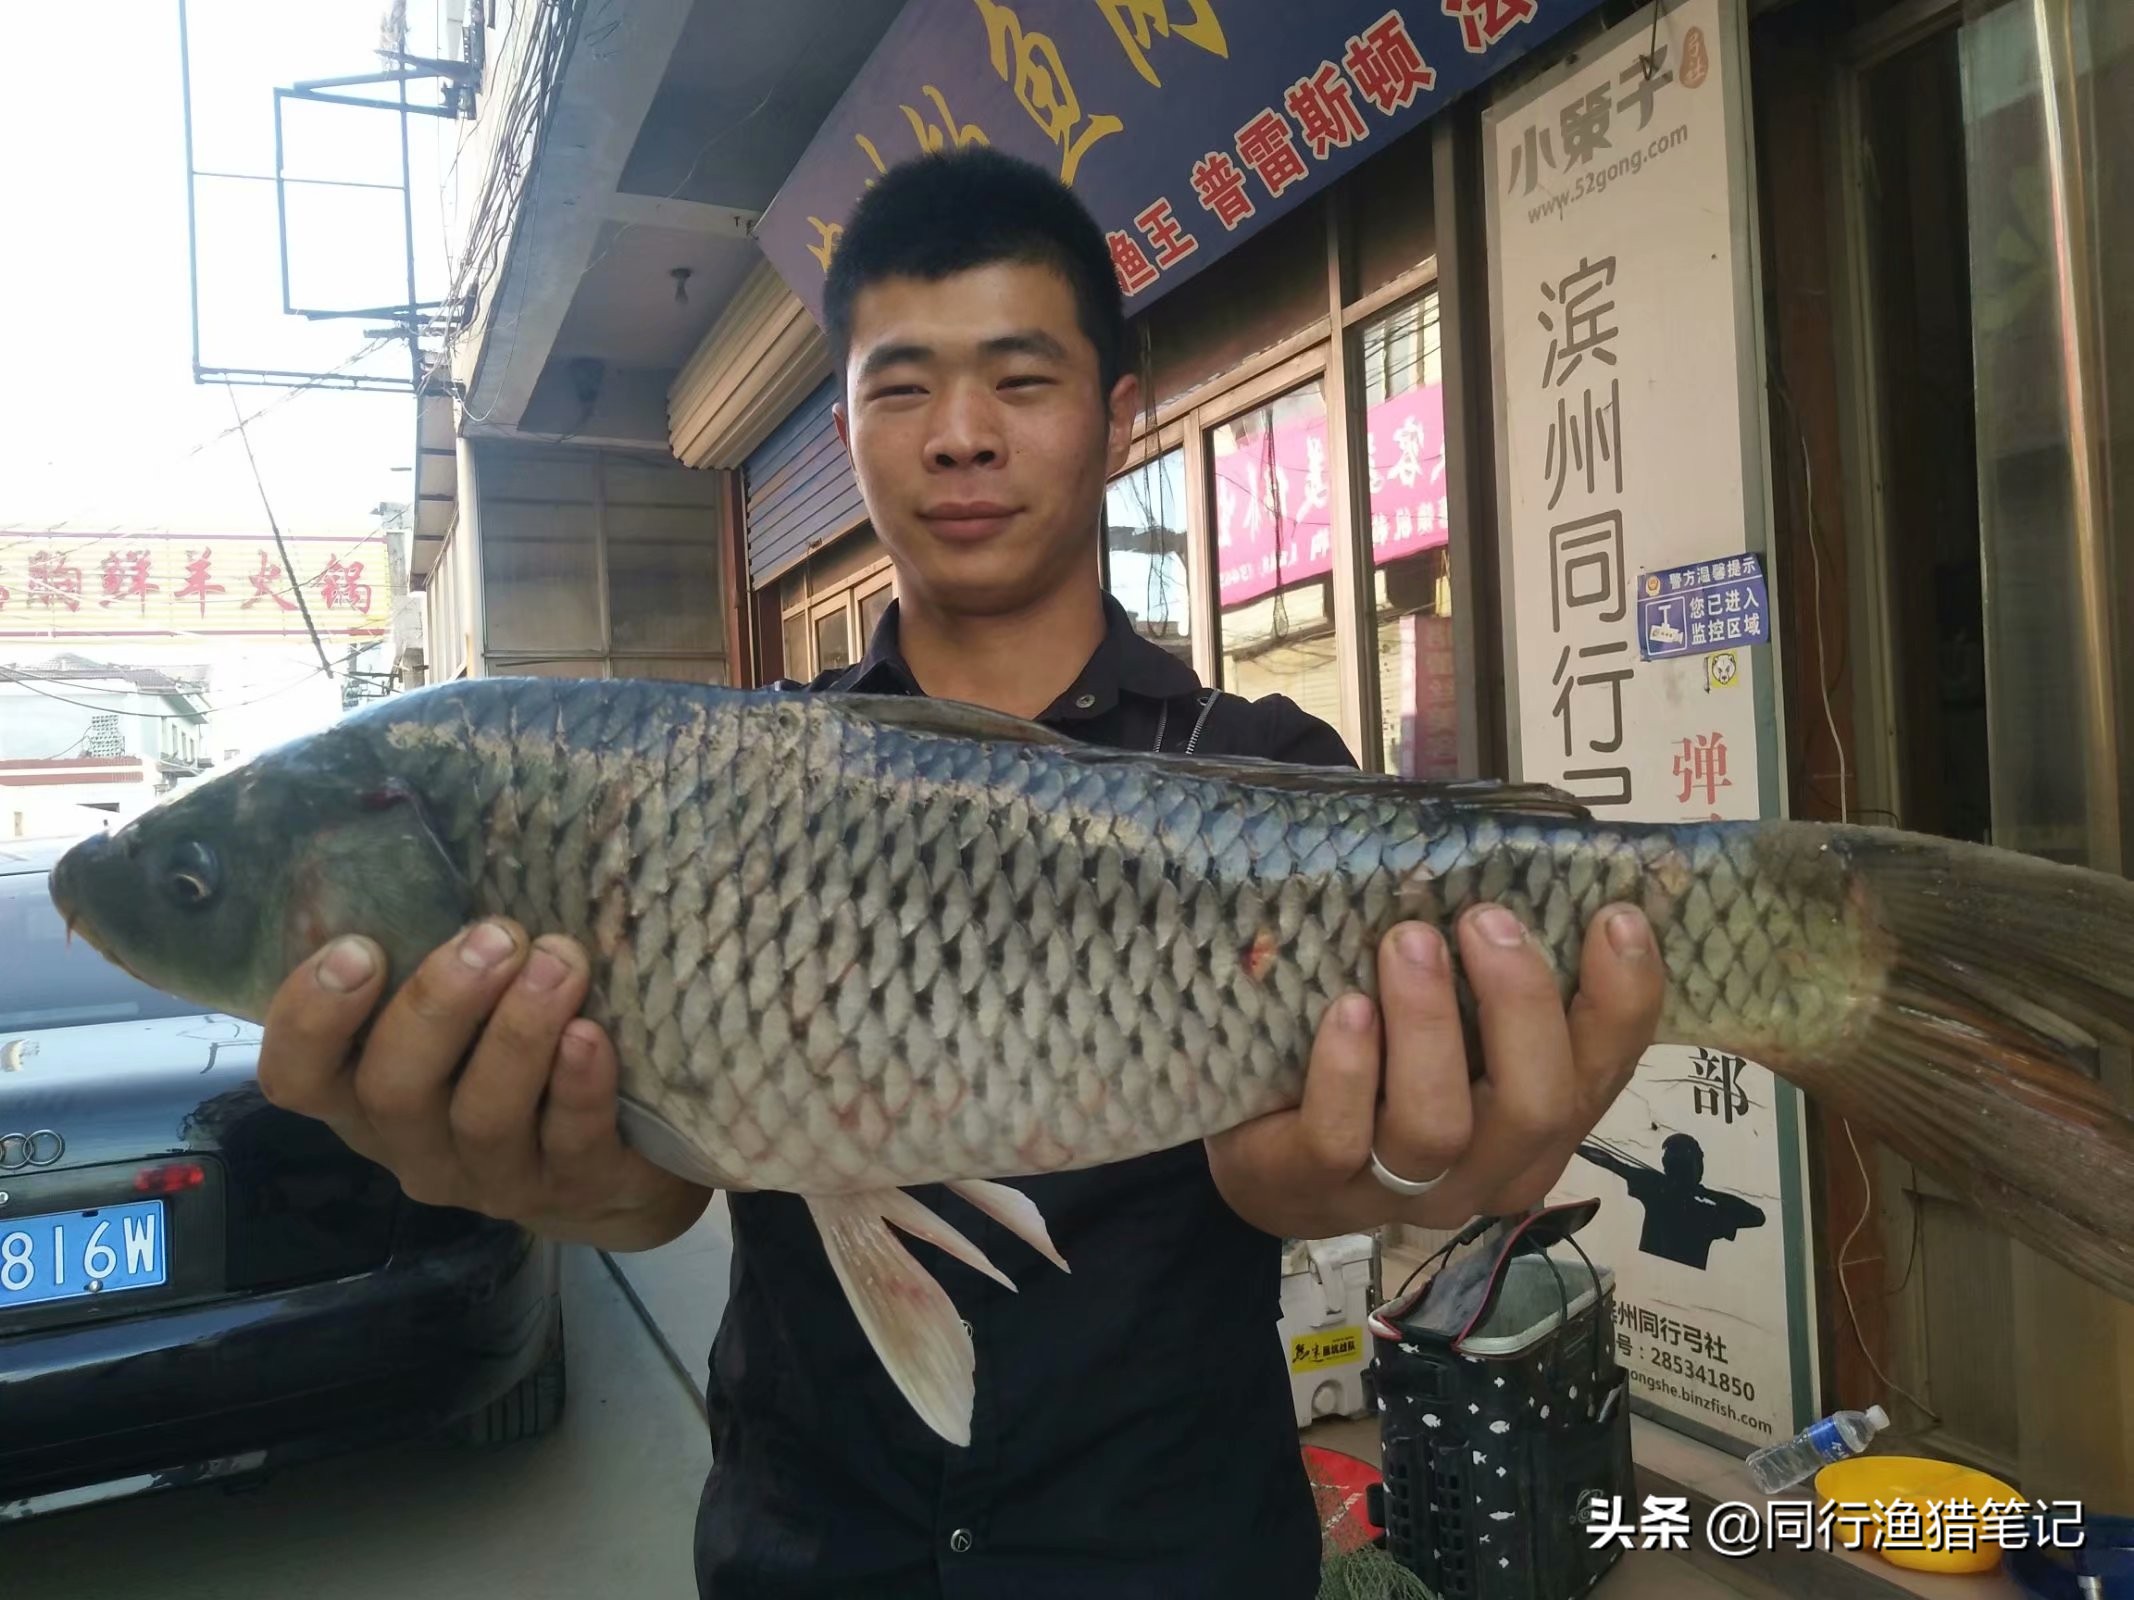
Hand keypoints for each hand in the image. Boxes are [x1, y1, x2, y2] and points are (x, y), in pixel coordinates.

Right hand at [255, 918, 711, 1251]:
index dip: (311, 1018)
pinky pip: (568, 1142)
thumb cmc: (521, 1057)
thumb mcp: (466, 1010)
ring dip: (518, 1031)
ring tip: (558, 962)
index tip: (358, 947)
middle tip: (495, 936)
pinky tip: (592, 1037)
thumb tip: (434, 831)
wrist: (621, 1163)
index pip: (298, 1076)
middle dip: (439, 1006)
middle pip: (393, 1089)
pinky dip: (577, 1087)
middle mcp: (415, 1144)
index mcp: (367, 1094)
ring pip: (483, 1116)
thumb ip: (436, 953)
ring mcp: (493, 1177)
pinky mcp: (576, 1189)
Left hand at [1204, 902, 1663, 1238]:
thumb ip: (1489, 983)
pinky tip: (1347, 1010)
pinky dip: (1348, 1071)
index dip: (1624, 1000)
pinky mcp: (1316, 1186)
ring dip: (1429, 1025)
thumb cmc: (1381, 1070)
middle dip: (1521, 1004)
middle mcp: (1484, 1170)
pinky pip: (1341, 1139)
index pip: (1604, 1073)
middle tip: (1483, 919)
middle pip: (1539, 1107)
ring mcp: (1400, 1191)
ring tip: (1408, 941)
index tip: (1616, 917)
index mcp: (1536, 1129)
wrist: (1268, 1163)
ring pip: (1438, 1125)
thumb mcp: (1451, 1029)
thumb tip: (1511, 876)